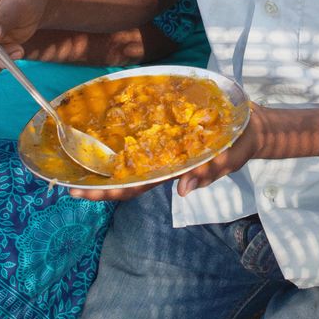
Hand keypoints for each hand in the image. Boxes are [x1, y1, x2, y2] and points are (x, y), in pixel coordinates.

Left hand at [68, 104, 267, 200]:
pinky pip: (141, 138)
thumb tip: (183, 190)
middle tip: (67, 184)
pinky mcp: (167, 133)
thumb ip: (208, 171)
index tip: (82, 192)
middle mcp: (162, 163)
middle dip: (97, 184)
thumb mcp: (228, 158)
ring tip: (74, 163)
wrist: (251, 127)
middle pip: (125, 178)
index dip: (110, 190)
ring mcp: (163, 149)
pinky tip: (101, 131)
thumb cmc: (239, 144)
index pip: (136, 186)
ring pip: (129, 162)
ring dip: (103, 166)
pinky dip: (121, 140)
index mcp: (172, 171)